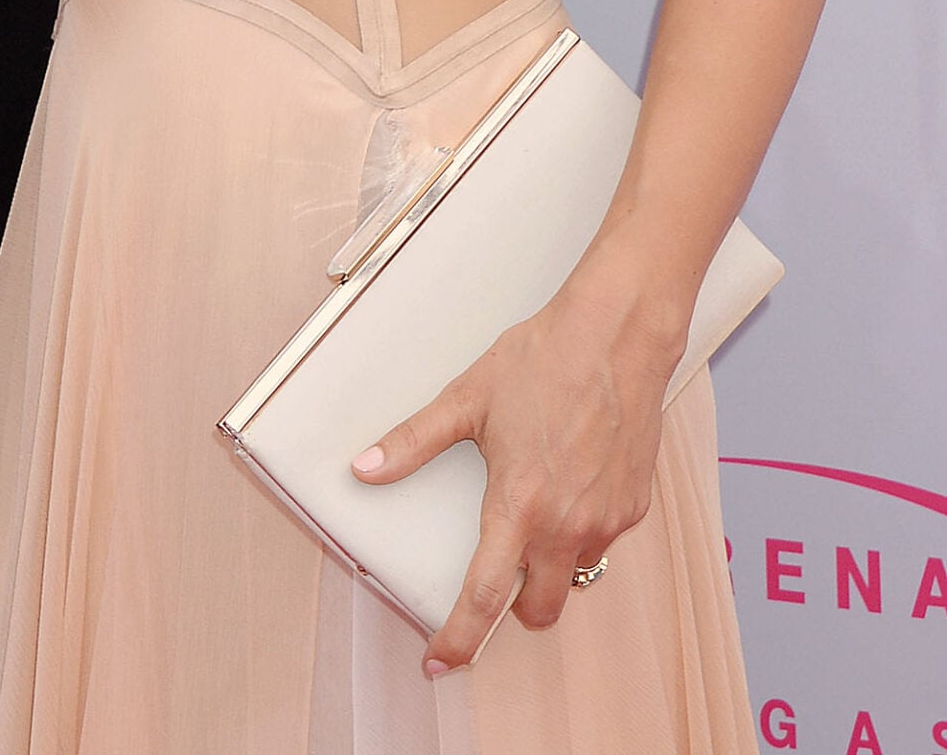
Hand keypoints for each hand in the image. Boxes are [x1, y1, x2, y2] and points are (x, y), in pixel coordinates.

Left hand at [351, 267, 679, 670]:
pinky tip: (566, 483)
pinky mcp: (634, 507)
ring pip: (573, 576)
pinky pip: (601, 541)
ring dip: (548, 566)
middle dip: (512, 608)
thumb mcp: (466, 398)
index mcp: (519, 506)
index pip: (484, 597)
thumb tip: (363, 468)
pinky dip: (580, 530)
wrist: (615, 336)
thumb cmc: (541, 360)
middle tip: (492, 575)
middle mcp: (567, 526)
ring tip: (530, 514)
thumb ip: (413, 442)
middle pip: (538, 610)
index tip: (439, 662)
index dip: (459, 638)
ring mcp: (607, 521)